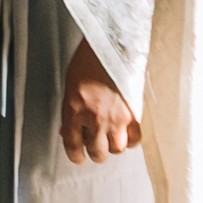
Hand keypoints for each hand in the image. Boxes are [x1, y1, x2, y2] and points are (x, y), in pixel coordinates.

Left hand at [60, 39, 140, 163]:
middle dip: (95, 152)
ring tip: (110, 138)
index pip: (72, 145)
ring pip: (116, 150)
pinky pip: (134, 140)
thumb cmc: (88, 62)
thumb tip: (68, 130)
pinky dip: (130, 141)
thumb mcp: (70, 87)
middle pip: (97, 153)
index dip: (75, 156)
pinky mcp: (134, 115)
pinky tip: (125, 134)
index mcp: (74, 111)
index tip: (78, 157)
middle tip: (95, 146)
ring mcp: (116, 119)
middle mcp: (95, 119)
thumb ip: (70, 112)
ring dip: (112, 147)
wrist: (111, 45)